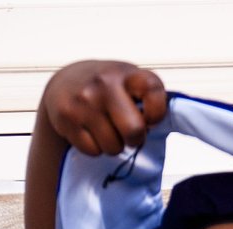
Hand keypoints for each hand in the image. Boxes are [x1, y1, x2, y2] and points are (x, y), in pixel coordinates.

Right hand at [41, 59, 167, 157]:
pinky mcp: (67, 118)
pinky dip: (95, 148)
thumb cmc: (108, 88)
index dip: (157, 113)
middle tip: (127, 132)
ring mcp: (84, 101)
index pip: (154, 91)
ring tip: (106, 129)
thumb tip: (169, 124)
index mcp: (127, 73)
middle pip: (134, 131)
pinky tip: (90, 132)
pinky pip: (93, 151)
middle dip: (134, 139)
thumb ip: (149, 99)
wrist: (64, 84)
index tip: (150, 118)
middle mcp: (104, 83)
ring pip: (113, 147)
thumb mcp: (130, 82)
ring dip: (113, 145)